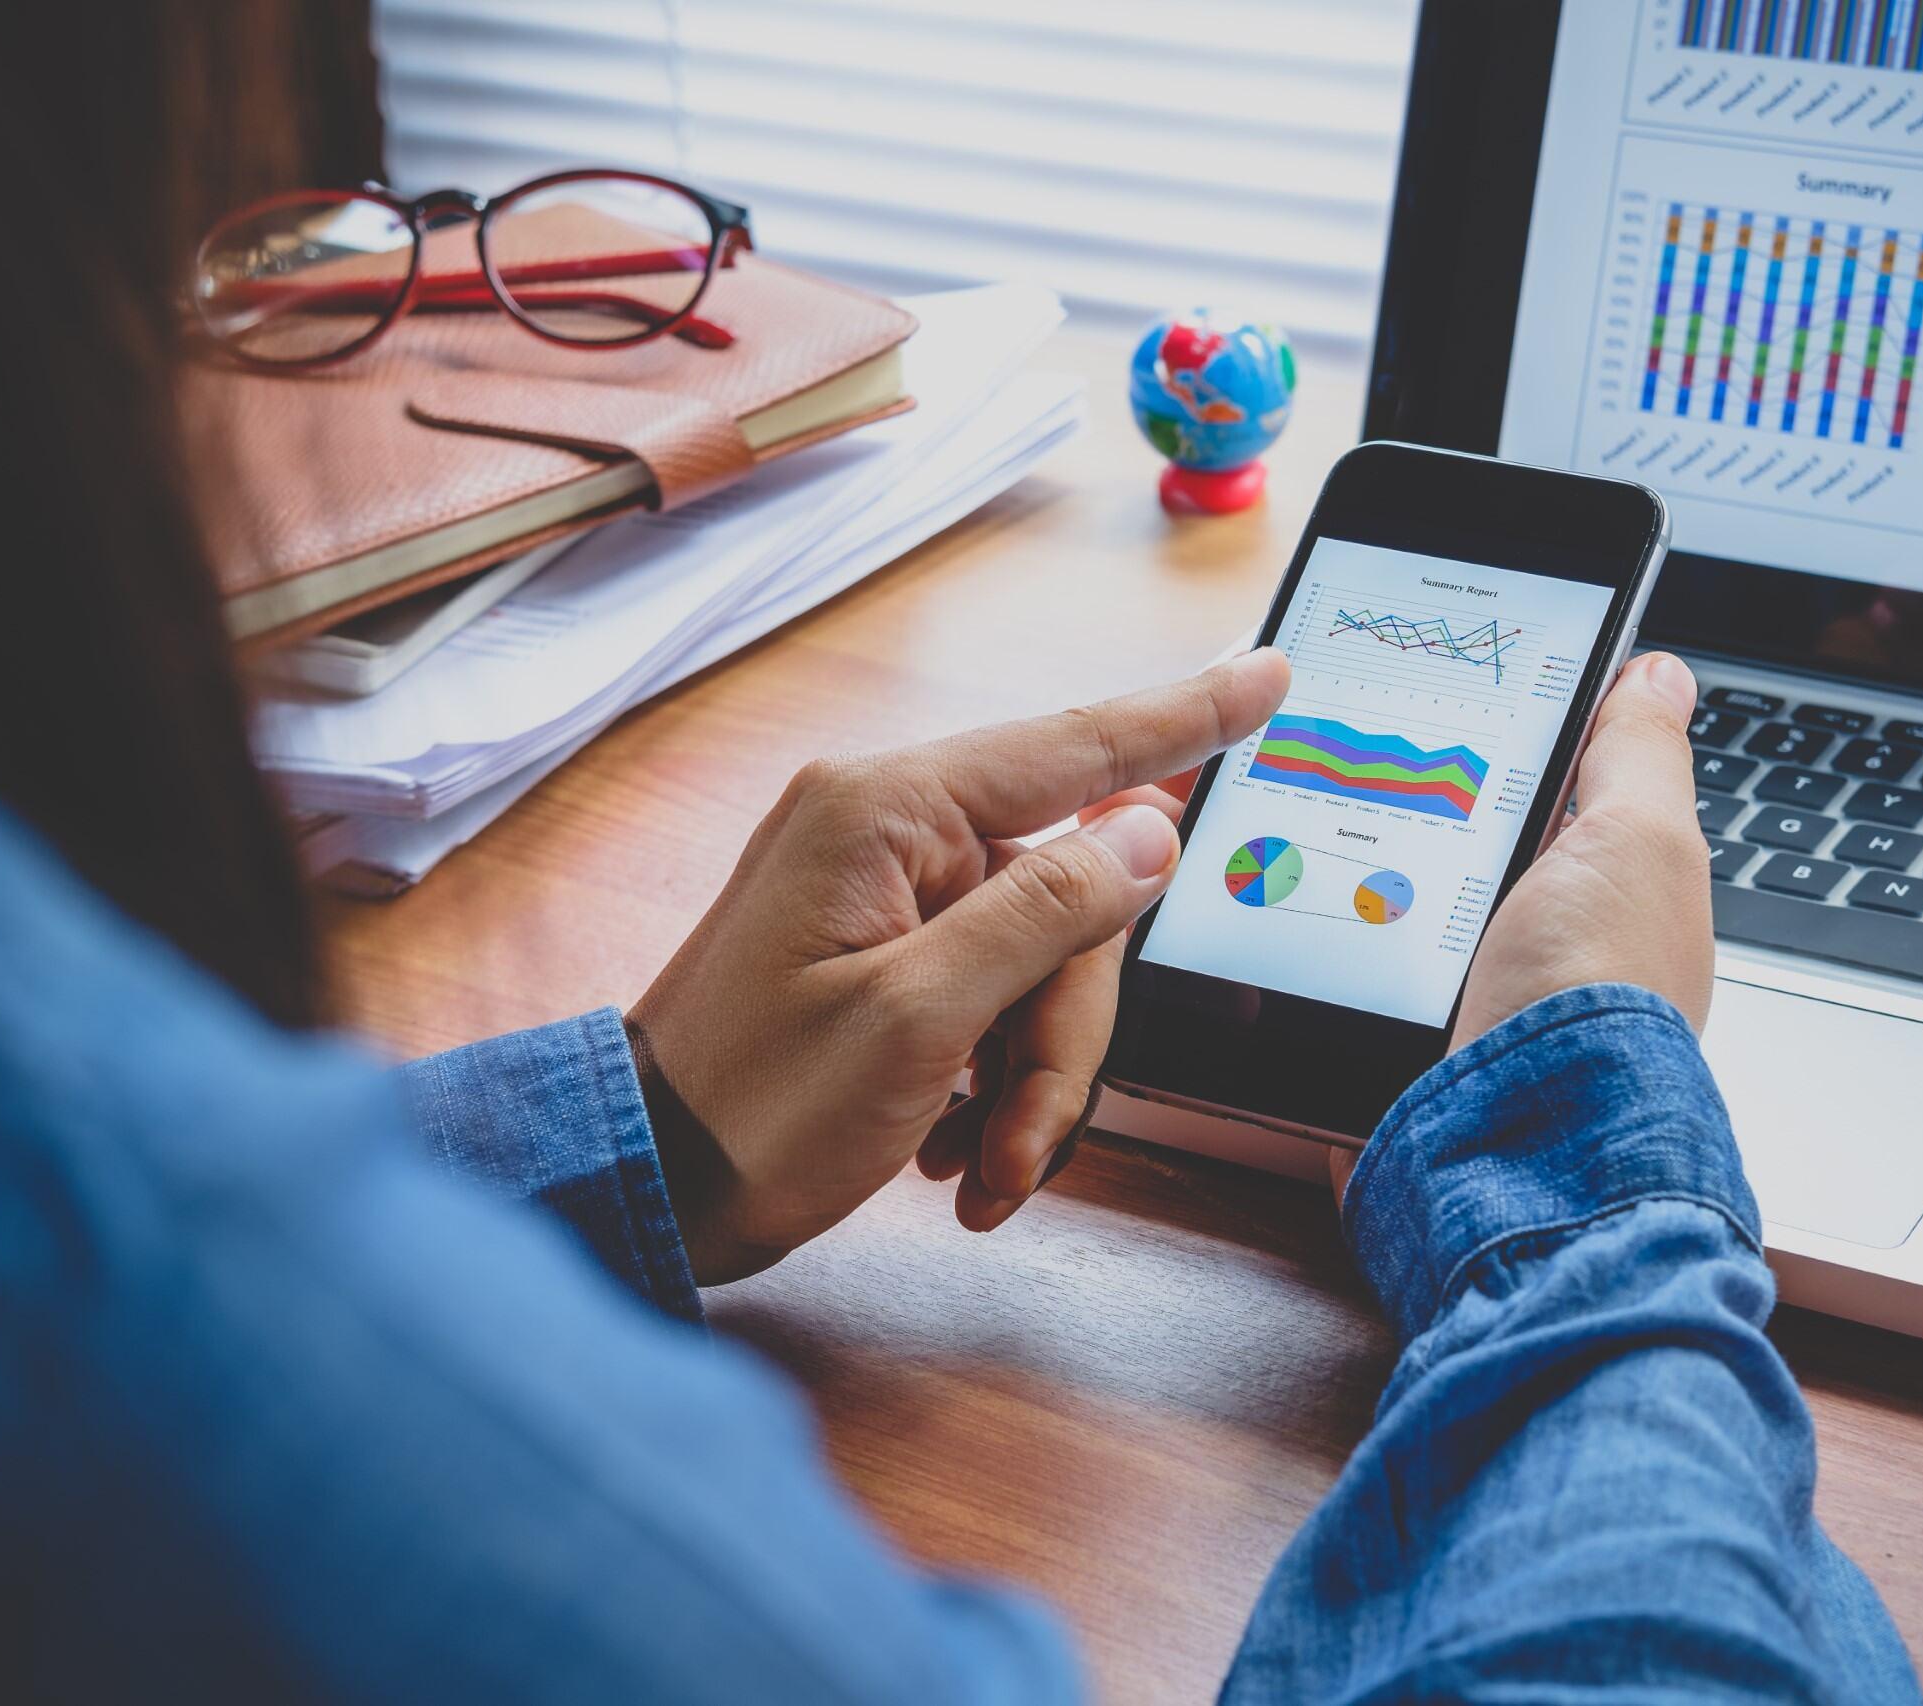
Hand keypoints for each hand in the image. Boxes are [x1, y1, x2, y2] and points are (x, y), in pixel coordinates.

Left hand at [628, 651, 1291, 1282]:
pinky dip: (989, 1083)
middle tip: (1020, 1142)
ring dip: (1027, 1084)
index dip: (1186, 717)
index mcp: (887, 812)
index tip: (1272, 674)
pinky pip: (991, 995)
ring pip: (1039, 967)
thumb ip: (1044, 910)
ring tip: (975, 1169)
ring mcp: (881, 892)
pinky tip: (948, 1150)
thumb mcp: (919, 1017)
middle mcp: (886, 830)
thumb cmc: (754, 1110)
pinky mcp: (879, 951)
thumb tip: (1149, 826)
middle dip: (1061, 1040)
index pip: (1073, 747)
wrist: (650, 1189)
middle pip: (1068, 901)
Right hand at [1329, 652, 1712, 1197]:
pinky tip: (1279, 898)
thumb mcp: (1637, 839)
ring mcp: (1462, 990)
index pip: (1547, 774)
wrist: (1516, 1151)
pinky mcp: (1394, 1038)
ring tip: (1286, 812)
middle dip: (1394, 789)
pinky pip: (1338, 961)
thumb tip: (1660, 674)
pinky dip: (1309, 933)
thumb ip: (1640, 755)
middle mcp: (1540, 937)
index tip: (1424, 688)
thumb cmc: (1594, 1007)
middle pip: (1449, 827)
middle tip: (1335, 746)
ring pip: (1382, 890)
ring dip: (1336, 862)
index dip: (1492, 727)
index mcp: (1604, 881)